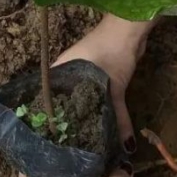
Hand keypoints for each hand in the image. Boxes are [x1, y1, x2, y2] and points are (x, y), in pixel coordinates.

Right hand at [53, 15, 151, 149]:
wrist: (130, 29)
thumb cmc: (112, 52)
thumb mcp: (114, 87)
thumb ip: (119, 117)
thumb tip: (127, 147)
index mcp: (60, 72)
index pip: (46, 100)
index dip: (48, 121)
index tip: (49, 141)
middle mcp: (66, 73)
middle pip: (62, 102)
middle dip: (65, 122)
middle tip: (65, 146)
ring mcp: (80, 73)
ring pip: (77, 99)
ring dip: (80, 115)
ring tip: (79, 139)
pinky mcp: (96, 74)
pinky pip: (90, 95)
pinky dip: (93, 108)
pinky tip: (96, 124)